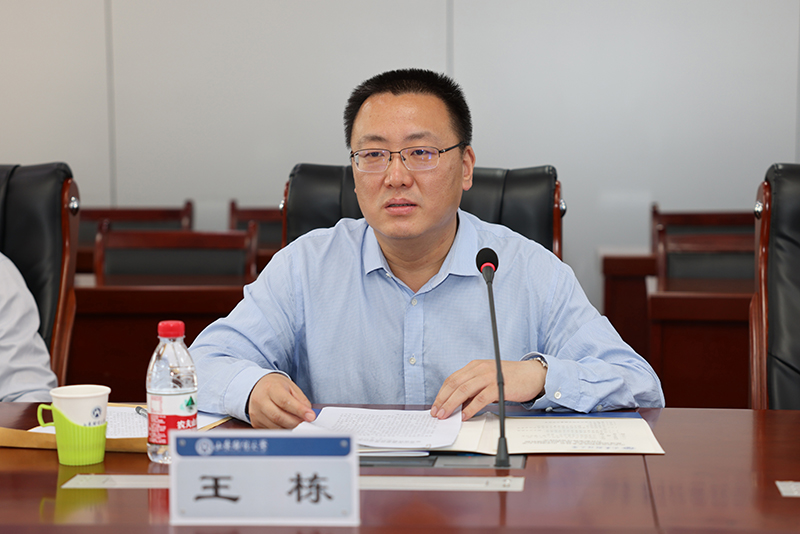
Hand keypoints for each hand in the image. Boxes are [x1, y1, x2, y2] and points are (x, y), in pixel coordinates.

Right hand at [247, 373, 315, 428]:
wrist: (259, 387)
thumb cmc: (276, 386)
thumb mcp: (291, 387)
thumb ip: (301, 401)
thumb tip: (309, 415)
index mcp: (270, 388)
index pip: (285, 402)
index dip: (299, 410)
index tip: (310, 416)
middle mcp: (260, 400)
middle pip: (278, 417)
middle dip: (295, 422)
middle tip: (306, 422)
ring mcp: (256, 413)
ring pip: (275, 426)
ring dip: (289, 427)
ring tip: (297, 423)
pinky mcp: (255, 422)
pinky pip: (271, 430)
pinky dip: (282, 429)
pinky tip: (287, 424)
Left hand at [430, 359, 545, 420]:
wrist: (533, 375)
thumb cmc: (511, 378)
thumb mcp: (488, 379)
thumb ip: (474, 388)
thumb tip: (459, 404)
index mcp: (475, 366)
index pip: (452, 379)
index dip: (442, 393)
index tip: (436, 405)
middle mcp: (480, 369)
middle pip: (455, 384)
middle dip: (443, 400)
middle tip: (436, 413)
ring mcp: (489, 376)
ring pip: (464, 390)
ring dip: (452, 405)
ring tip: (446, 415)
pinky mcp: (498, 386)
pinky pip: (480, 398)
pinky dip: (470, 408)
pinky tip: (465, 416)